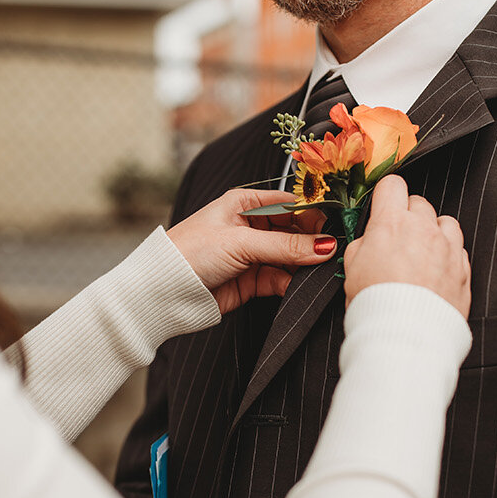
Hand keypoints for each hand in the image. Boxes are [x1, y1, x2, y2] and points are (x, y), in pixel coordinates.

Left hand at [168, 189, 334, 314]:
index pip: (289, 204)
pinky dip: (291, 284)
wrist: (162, 293)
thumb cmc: (189, 253)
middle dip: (312, 242)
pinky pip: (279, 279)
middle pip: (293, 231)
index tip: (335, 227)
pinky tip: (300, 287)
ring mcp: (250, 255)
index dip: (312, 214)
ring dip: (303, 266)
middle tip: (333, 252)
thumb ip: (286, 246)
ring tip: (320, 271)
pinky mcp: (250, 281)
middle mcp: (248, 227)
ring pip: (289, 258)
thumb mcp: (241, 243)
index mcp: (243, 204)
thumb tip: (326, 246)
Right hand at [343, 176, 470, 317]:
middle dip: (408, 216)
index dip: (386, 194)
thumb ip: (364, 242)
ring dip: (433, 232)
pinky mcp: (463, 269)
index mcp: (391, 224)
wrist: (405, 337)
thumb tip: (371, 237)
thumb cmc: (376, 305)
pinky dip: (448, 255)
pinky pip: (458, 249)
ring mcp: (447, 248)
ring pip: (444, 222)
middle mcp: (423, 229)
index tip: (384, 204)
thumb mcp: (352, 267)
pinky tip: (435, 271)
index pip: (392, 185)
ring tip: (421, 254)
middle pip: (419, 203)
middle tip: (397, 239)